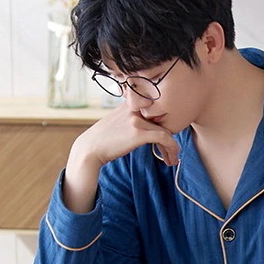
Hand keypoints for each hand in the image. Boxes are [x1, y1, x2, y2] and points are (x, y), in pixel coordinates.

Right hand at [63, 103, 180, 212]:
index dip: (166, 125)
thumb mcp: (121, 120)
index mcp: (132, 102)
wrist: (91, 148)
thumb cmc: (106, 138)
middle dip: (170, 139)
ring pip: (167, 131)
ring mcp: (136, 119)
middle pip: (164, 121)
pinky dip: (172, 149)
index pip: (158, 109)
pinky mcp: (138, 132)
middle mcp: (135, 107)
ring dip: (173, 148)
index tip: (167, 141)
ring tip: (173, 160)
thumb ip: (136, 117)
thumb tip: (154, 124)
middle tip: (172, 153)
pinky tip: (171, 159)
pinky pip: (164, 138)